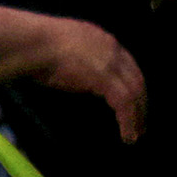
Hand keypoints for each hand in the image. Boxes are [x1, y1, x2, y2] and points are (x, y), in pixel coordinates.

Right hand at [33, 16, 147, 142]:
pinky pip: (124, 102)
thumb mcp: (70, 48)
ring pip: (134, 93)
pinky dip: (128, 120)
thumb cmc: (41, 46)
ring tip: (135, 135)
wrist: (35, 43)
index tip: (136, 103)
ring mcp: (110, 63)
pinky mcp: (104, 78)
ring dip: (137, 116)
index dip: (134, 86)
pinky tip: (127, 135)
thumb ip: (82, 60)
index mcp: (104, 41)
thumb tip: (83, 76)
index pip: (129, 66)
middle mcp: (112, 49)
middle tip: (140, 123)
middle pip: (137, 79)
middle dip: (141, 103)